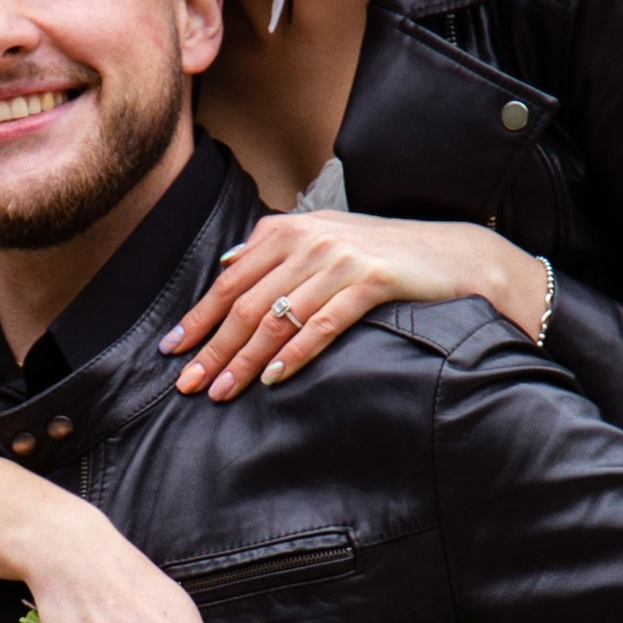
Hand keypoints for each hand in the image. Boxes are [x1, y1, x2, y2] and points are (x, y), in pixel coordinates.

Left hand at [164, 212, 551, 397]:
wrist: (450, 254)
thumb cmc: (383, 253)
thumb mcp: (323, 238)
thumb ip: (276, 249)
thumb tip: (226, 266)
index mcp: (289, 230)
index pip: (231, 281)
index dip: (198, 318)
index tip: (172, 350)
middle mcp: (309, 240)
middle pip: (246, 303)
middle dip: (212, 347)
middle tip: (187, 384)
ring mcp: (339, 259)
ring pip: (278, 317)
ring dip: (245, 360)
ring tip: (221, 391)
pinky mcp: (371, 280)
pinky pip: (322, 323)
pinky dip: (294, 353)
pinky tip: (273, 378)